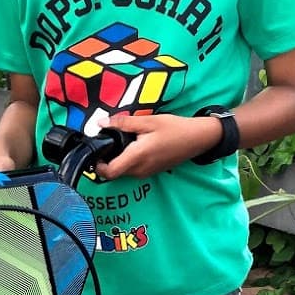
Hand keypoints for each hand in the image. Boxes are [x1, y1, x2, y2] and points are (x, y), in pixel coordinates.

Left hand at [94, 113, 220, 178]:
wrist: (197, 139)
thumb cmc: (174, 129)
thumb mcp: (148, 121)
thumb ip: (123, 123)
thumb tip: (101, 123)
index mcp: (137, 157)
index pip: (109, 172)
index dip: (97, 165)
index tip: (96, 151)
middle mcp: (140, 170)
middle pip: (114, 173)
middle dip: (106, 160)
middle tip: (107, 141)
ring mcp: (146, 173)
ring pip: (123, 172)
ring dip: (118, 160)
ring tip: (121, 141)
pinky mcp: (151, 172)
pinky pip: (133, 170)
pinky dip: (128, 161)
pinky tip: (133, 145)